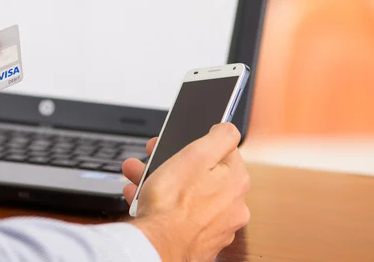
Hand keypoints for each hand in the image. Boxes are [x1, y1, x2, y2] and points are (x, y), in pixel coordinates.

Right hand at [122, 123, 249, 261]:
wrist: (157, 246)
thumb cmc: (173, 204)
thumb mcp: (196, 154)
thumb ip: (220, 136)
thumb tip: (229, 129)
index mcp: (236, 181)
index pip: (223, 151)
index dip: (197, 143)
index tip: (177, 141)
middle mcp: (232, 206)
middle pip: (202, 173)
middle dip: (174, 162)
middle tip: (152, 156)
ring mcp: (215, 226)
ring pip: (188, 195)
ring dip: (163, 182)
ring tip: (138, 176)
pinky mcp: (197, 240)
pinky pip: (179, 215)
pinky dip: (163, 205)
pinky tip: (142, 199)